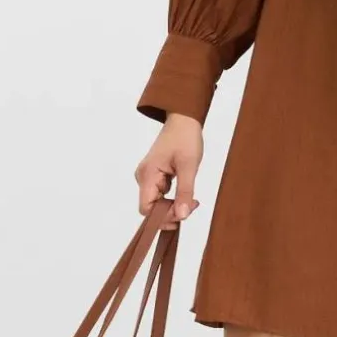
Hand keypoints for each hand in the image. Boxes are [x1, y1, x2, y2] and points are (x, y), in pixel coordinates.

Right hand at [134, 113, 203, 230]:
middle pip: (152, 208)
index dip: (163, 216)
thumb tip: (182, 216)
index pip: (146, 209)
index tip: (184, 213)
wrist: (183, 120)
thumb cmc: (185, 138)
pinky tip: (187, 195)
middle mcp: (143, 178)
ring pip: (157, 203)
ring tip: (192, 200)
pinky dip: (174, 199)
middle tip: (192, 205)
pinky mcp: (155, 176)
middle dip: (172, 212)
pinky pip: (161, 195)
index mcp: (147, 175)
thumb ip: (185, 192)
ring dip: (174, 206)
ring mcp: (148, 177)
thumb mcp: (189, 166)